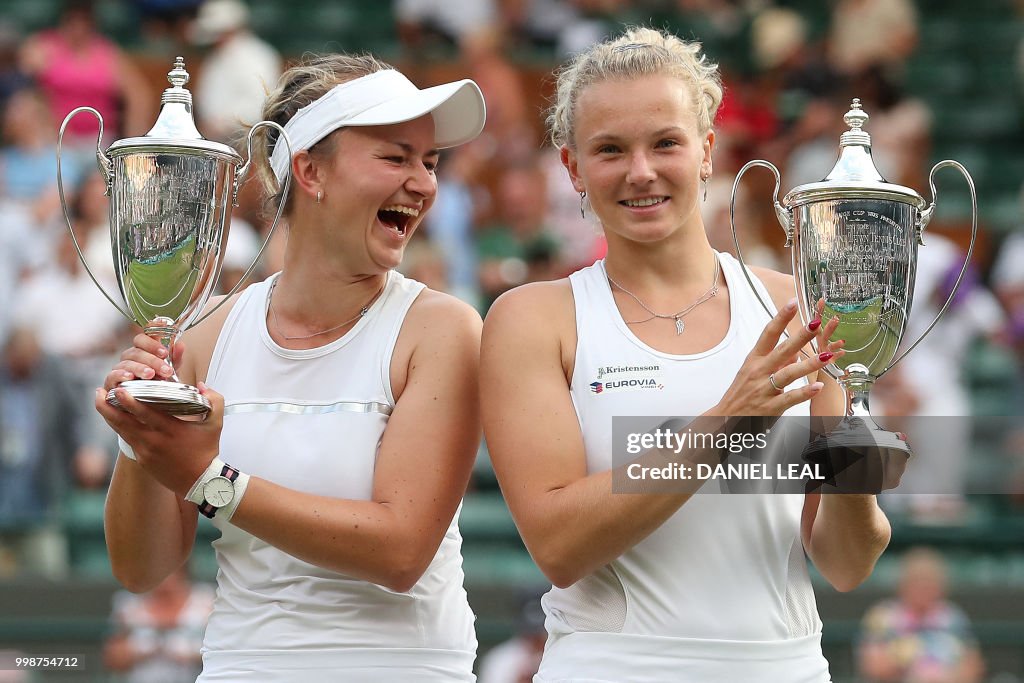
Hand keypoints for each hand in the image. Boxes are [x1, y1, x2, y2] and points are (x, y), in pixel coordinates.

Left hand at [95, 381, 222, 497]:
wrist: (201, 482)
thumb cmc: (207, 450)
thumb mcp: (216, 424)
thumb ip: (214, 400)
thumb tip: (202, 384)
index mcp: (171, 430)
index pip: (145, 414)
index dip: (129, 401)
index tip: (117, 390)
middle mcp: (154, 441)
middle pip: (124, 422)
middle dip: (108, 406)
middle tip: (99, 391)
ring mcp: (146, 452)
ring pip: (121, 431)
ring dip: (109, 415)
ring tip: (100, 401)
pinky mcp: (142, 460)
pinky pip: (127, 440)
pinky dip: (120, 427)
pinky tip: (115, 417)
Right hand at [103, 330, 182, 391]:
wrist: (149, 406)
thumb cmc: (158, 385)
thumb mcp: (170, 373)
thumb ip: (174, 359)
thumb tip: (180, 345)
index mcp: (142, 351)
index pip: (142, 339)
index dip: (152, 342)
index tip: (165, 352)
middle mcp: (129, 358)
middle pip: (136, 352)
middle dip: (152, 360)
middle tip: (165, 370)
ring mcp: (119, 369)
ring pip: (126, 363)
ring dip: (139, 368)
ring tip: (150, 374)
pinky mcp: (111, 382)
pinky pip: (112, 375)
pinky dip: (120, 374)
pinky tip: (129, 377)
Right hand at [714, 298, 844, 416]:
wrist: (725, 418)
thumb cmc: (741, 393)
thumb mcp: (753, 372)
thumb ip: (776, 361)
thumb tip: (796, 351)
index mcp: (754, 359)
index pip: (768, 333)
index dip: (781, 317)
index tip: (793, 302)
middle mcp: (758, 371)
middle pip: (781, 350)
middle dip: (800, 336)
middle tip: (815, 323)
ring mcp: (764, 389)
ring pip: (789, 373)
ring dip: (809, 364)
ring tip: (827, 356)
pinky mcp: (770, 406)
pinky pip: (790, 398)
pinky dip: (804, 392)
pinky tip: (818, 387)